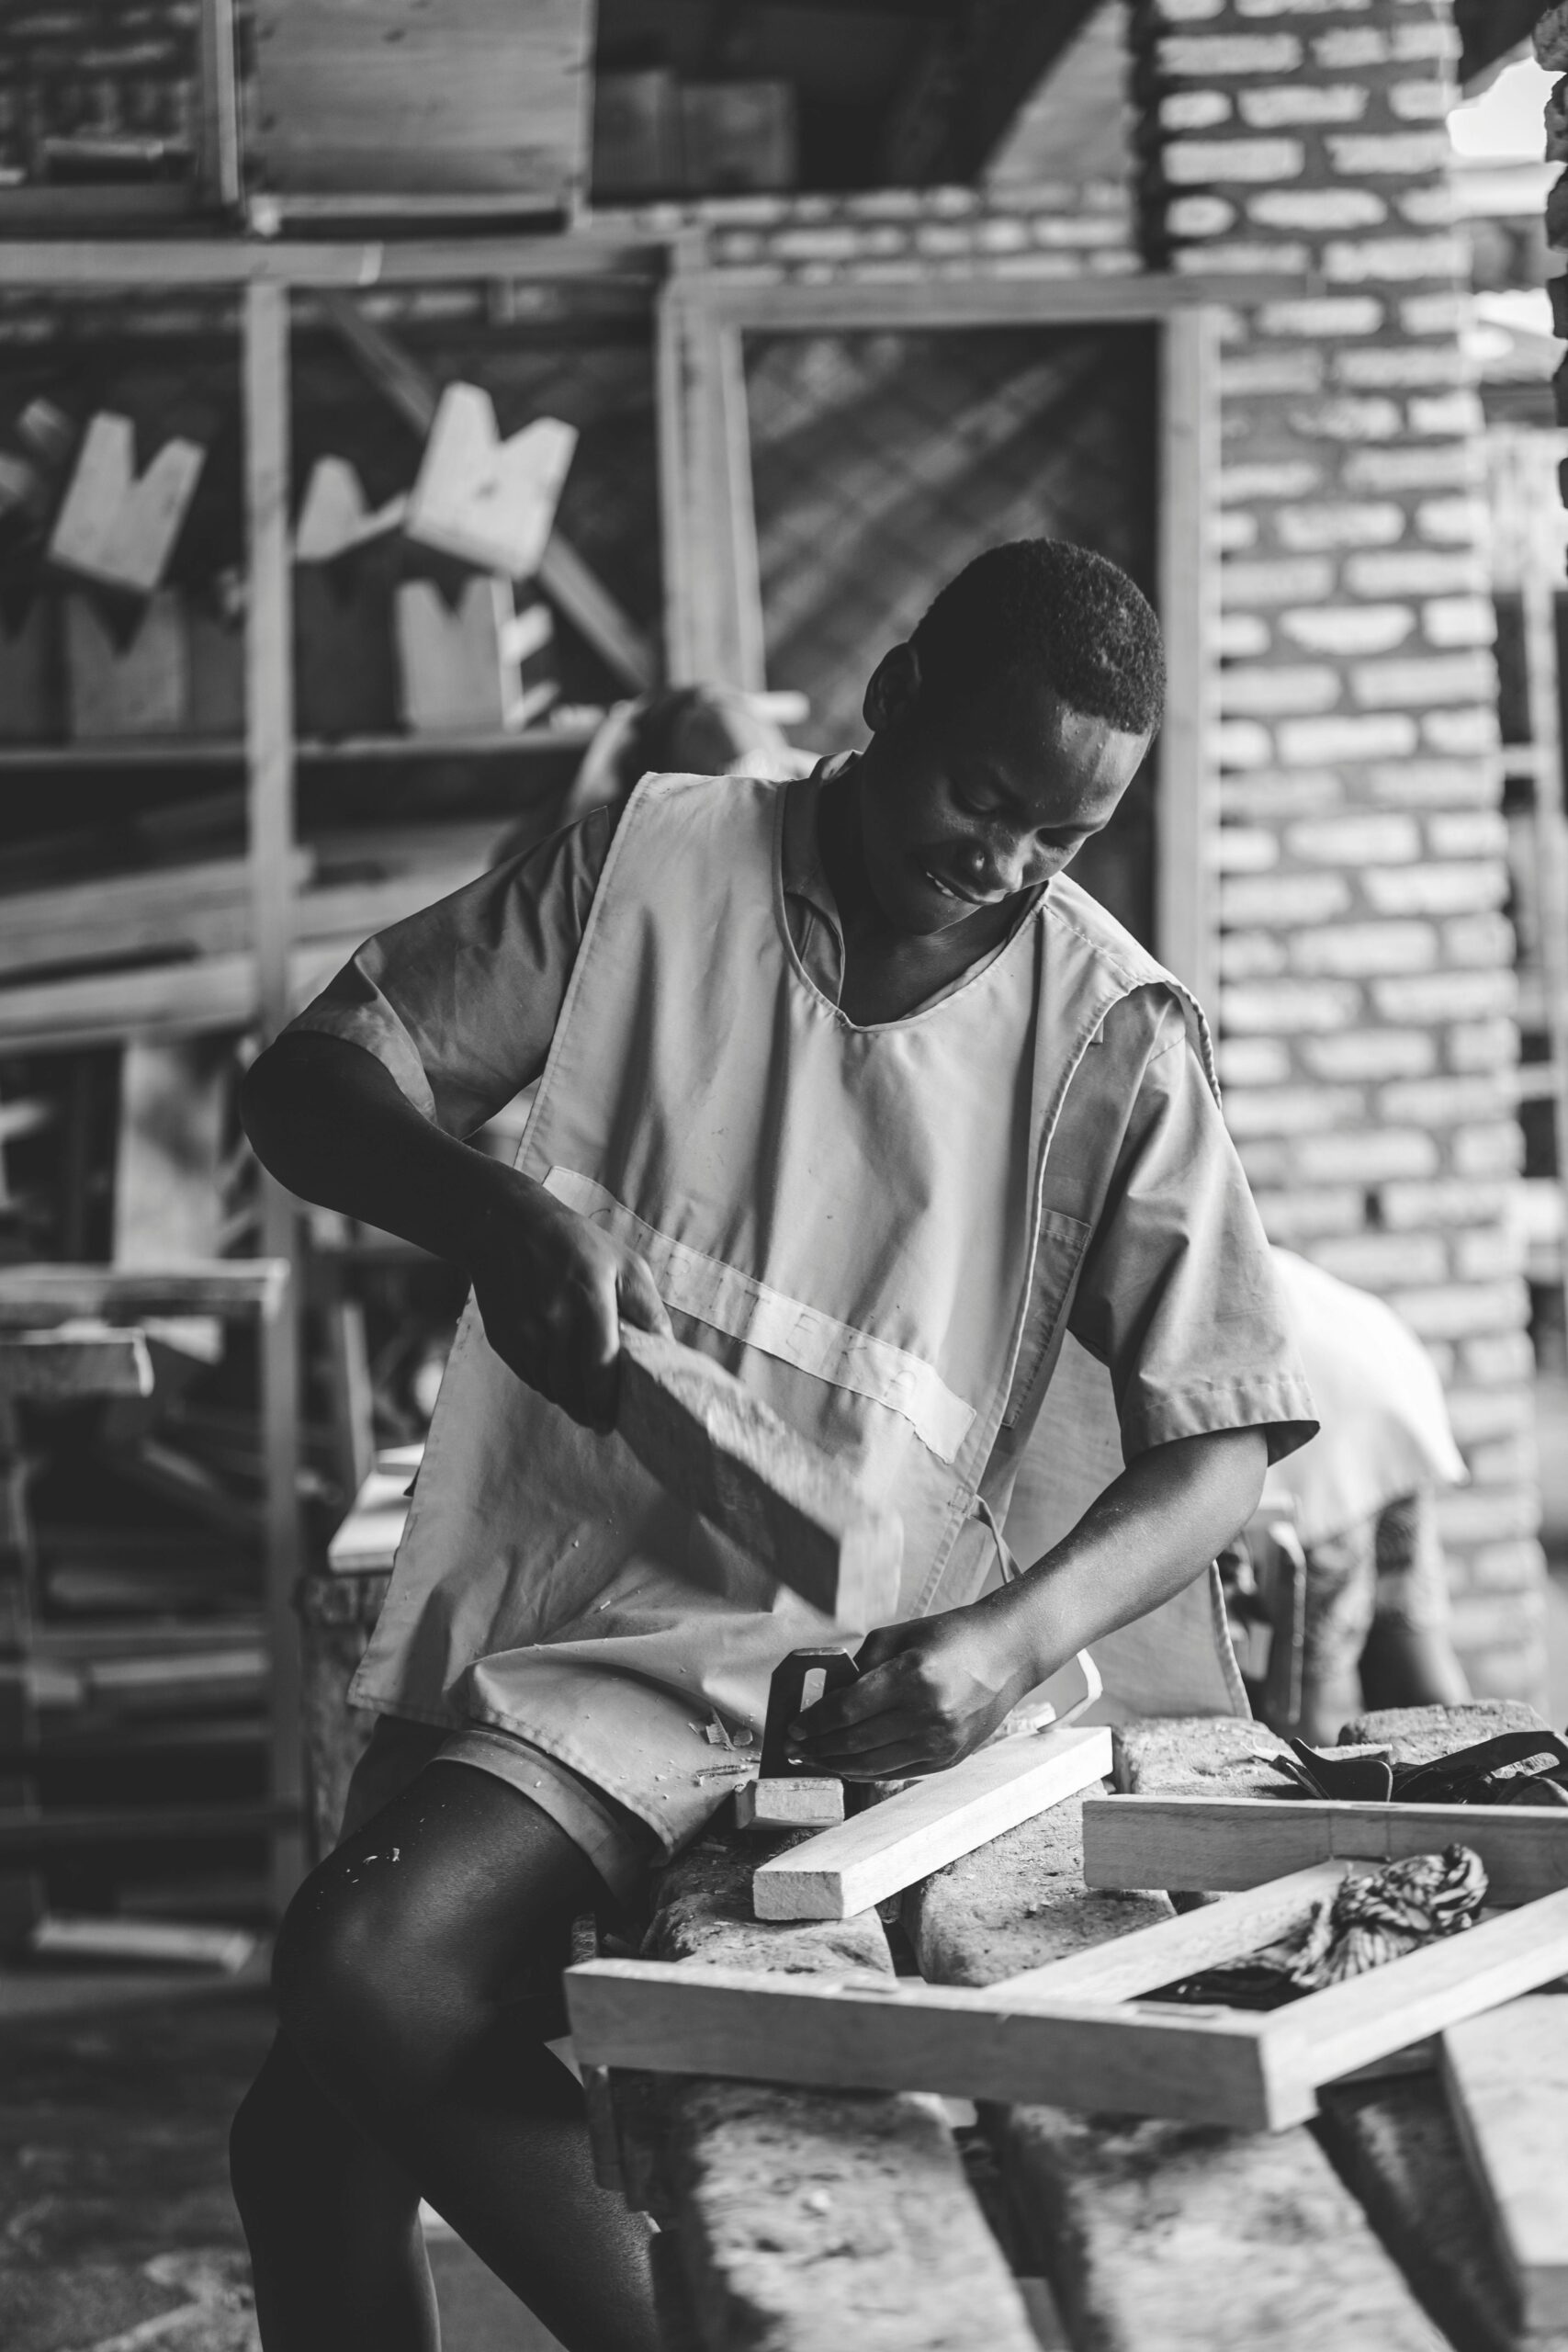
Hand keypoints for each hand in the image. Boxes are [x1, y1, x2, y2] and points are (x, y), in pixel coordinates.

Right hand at [467, 1173, 671, 1430]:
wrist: (504, 1226)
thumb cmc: (575, 1244)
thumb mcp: (624, 1263)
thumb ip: (648, 1307)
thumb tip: (666, 1348)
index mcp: (589, 1299)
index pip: (599, 1366)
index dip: (606, 1402)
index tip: (612, 1421)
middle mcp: (552, 1320)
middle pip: (571, 1387)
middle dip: (587, 1410)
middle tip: (600, 1419)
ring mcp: (523, 1332)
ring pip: (549, 1386)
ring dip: (567, 1398)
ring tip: (582, 1399)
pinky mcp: (503, 1339)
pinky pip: (529, 1376)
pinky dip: (546, 1382)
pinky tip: (558, 1373)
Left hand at [787, 1599, 1029, 1780]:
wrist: (1008, 1654)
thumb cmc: (953, 1637)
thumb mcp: (901, 1635)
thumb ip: (862, 1665)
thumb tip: (828, 1695)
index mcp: (912, 1677)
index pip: (846, 1710)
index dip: (814, 1722)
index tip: (794, 1727)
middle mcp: (927, 1715)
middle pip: (854, 1742)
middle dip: (817, 1747)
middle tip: (795, 1747)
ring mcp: (940, 1742)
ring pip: (872, 1765)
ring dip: (836, 1764)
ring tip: (815, 1758)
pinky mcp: (948, 1758)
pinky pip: (896, 1771)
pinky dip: (866, 1770)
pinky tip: (848, 1764)